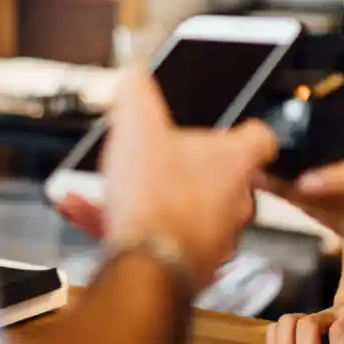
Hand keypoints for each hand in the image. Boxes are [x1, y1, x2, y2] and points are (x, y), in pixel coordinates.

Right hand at [62, 67, 277, 289]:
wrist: (145, 268)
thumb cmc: (156, 199)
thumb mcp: (138, 127)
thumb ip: (137, 94)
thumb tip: (134, 75)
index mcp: (235, 161)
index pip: (260, 137)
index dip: (244, 128)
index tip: (231, 126)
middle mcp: (235, 201)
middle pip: (220, 174)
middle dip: (185, 164)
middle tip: (155, 155)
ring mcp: (215, 237)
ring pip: (183, 207)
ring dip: (148, 194)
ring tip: (110, 184)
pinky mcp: (190, 266)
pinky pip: (158, 236)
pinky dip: (125, 222)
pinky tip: (83, 210)